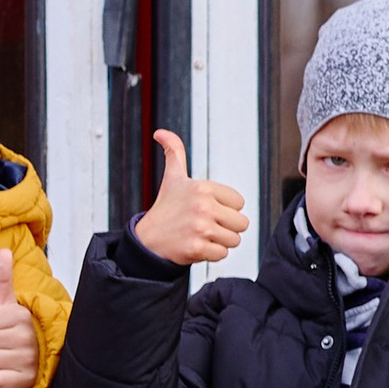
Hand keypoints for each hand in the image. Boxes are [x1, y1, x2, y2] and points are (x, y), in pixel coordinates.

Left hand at [0, 247, 41, 387]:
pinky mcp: (24, 381)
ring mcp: (28, 360)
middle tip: (3, 344)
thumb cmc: (15, 331)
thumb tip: (3, 251)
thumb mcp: (8, 304)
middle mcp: (27, 336)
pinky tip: (8, 372)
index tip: (0, 328)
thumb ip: (3, 279)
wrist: (36, 363)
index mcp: (22, 315)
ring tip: (6, 357)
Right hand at [134, 127, 248, 270]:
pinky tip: (197, 247)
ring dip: (220, 242)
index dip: (225, 209)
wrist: (148, 240)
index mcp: (203, 188)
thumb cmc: (166, 208)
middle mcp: (203, 206)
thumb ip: (174, 151)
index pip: (239, 202)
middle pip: (241, 223)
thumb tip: (160, 132)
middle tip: (206, 226)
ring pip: (234, 240)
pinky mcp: (197, 248)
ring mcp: (200, 228)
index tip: (207, 210)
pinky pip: (222, 254)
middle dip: (227, 227)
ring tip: (201, 236)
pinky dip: (212, 254)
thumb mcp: (173, 177)